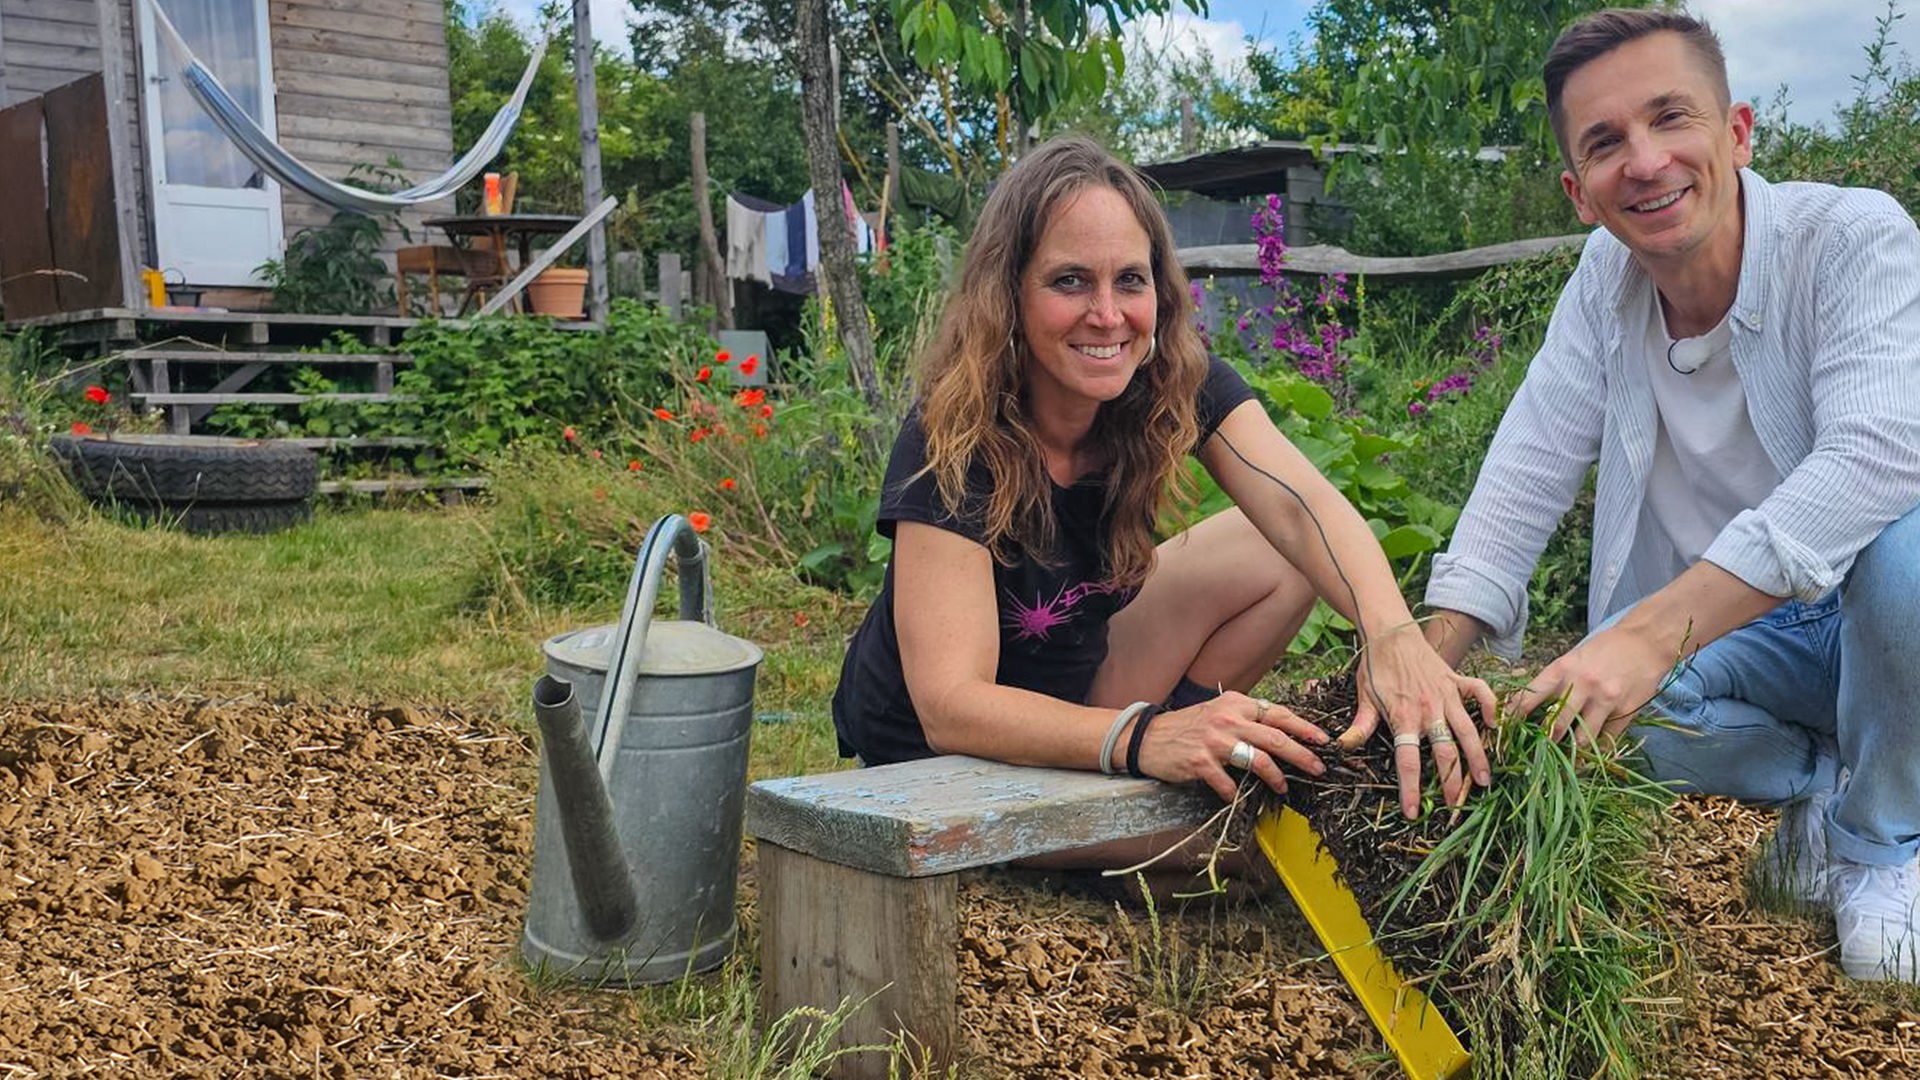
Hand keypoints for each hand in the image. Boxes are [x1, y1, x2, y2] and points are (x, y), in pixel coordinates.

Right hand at [1138, 691, 1329, 801]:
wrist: (1146, 737)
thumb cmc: (1188, 727)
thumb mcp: (1219, 712)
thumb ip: (1247, 718)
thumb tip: (1282, 732)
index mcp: (1236, 703)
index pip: (1279, 714)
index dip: (1305, 728)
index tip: (1324, 741)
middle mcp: (1228, 719)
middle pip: (1276, 738)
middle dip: (1303, 755)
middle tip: (1318, 769)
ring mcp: (1214, 741)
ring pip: (1259, 761)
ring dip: (1276, 777)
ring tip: (1284, 787)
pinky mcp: (1200, 762)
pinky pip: (1228, 783)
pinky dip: (1235, 793)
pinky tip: (1236, 798)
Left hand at [1338, 626, 1495, 818]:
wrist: (1390, 632)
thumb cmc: (1375, 667)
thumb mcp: (1364, 698)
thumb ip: (1359, 726)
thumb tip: (1342, 748)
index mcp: (1404, 718)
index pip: (1408, 761)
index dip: (1411, 789)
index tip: (1412, 812)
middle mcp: (1429, 710)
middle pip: (1446, 753)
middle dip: (1452, 783)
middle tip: (1456, 807)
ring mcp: (1447, 694)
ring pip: (1468, 731)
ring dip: (1478, 757)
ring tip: (1483, 781)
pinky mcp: (1458, 680)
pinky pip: (1481, 694)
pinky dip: (1490, 709)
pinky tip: (1495, 727)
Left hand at [1506, 624, 1674, 745]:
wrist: (1646, 642)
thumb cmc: (1604, 649)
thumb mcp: (1573, 658)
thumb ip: (1555, 681)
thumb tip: (1528, 706)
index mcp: (1563, 669)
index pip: (1531, 696)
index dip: (1515, 716)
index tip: (1504, 729)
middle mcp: (1582, 685)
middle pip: (1555, 724)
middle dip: (1543, 743)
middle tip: (1534, 754)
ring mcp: (1605, 700)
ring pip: (1582, 739)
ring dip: (1570, 753)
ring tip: (1562, 761)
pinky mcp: (1625, 712)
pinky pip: (1607, 740)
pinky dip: (1597, 752)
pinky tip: (1589, 757)